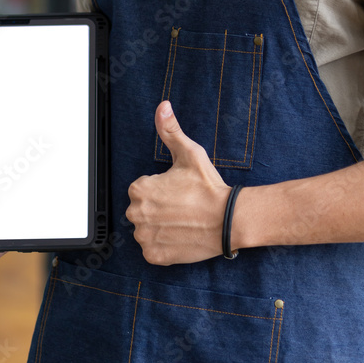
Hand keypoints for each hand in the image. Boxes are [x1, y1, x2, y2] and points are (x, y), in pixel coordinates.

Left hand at [126, 101, 230, 264]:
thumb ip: (170, 130)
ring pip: (146, 229)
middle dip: (158, 207)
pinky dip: (164, 244)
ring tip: (183, 220)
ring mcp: (145, 237)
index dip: (161, 187)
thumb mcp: (189, 153)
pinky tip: (180, 235)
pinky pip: (152, 249)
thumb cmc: (208, 187)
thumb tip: (162, 106)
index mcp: (140, 189)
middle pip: (142, 209)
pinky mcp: (155, 256)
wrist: (227, 219)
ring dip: (160, 226)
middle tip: (182, 205)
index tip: (178, 190)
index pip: (142, 187)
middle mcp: (136, 214)